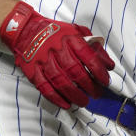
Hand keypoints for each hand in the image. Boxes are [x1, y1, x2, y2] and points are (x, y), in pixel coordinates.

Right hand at [0, 1, 114, 108]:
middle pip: (74, 70)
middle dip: (88, 85)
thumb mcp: (78, 31)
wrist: (27, 31)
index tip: (105, 81)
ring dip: (74, 94)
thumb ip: (94, 46)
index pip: (87, 55)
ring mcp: (43, 59)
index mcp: (70, 37)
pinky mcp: (32, 70)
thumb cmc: (57, 32)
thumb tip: (108, 64)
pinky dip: (56, 98)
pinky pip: (44, 87)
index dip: (98, 70)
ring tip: (84, 101)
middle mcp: (56, 48)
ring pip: (60, 80)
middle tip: (97, 94)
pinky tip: (66, 104)